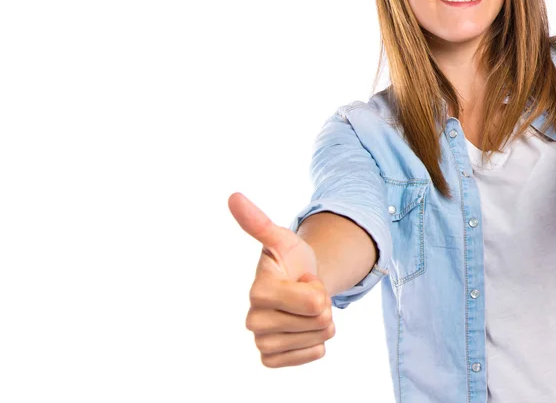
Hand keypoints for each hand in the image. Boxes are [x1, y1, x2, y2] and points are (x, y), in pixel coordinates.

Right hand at [228, 192, 334, 367]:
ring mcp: (261, 342)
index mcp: (257, 290)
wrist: (295, 283)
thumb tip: (233, 196)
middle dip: (321, 304)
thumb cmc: (289, 259)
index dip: (317, 286)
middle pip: (320, 320)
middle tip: (303, 293)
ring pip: (319, 338)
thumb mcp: (282, 238)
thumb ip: (259, 222)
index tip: (300, 277)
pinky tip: (300, 329)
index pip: (314, 301)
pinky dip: (316, 343)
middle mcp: (253, 320)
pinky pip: (313, 356)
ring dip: (320, 323)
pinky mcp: (271, 359)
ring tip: (302, 308)